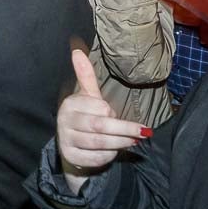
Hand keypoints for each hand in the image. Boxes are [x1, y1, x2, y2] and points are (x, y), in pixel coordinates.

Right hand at [55, 50, 149, 192]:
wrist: (73, 146)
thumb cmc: (86, 117)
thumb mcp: (88, 96)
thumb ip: (85, 75)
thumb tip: (77, 50)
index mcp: (69, 104)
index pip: (98, 108)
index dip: (111, 112)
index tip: (115, 113)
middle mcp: (64, 122)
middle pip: (100, 127)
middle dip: (124, 130)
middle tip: (143, 132)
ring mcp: (66, 141)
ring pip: (99, 144)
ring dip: (120, 143)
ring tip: (133, 142)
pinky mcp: (71, 157)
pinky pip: (95, 158)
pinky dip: (109, 156)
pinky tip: (114, 152)